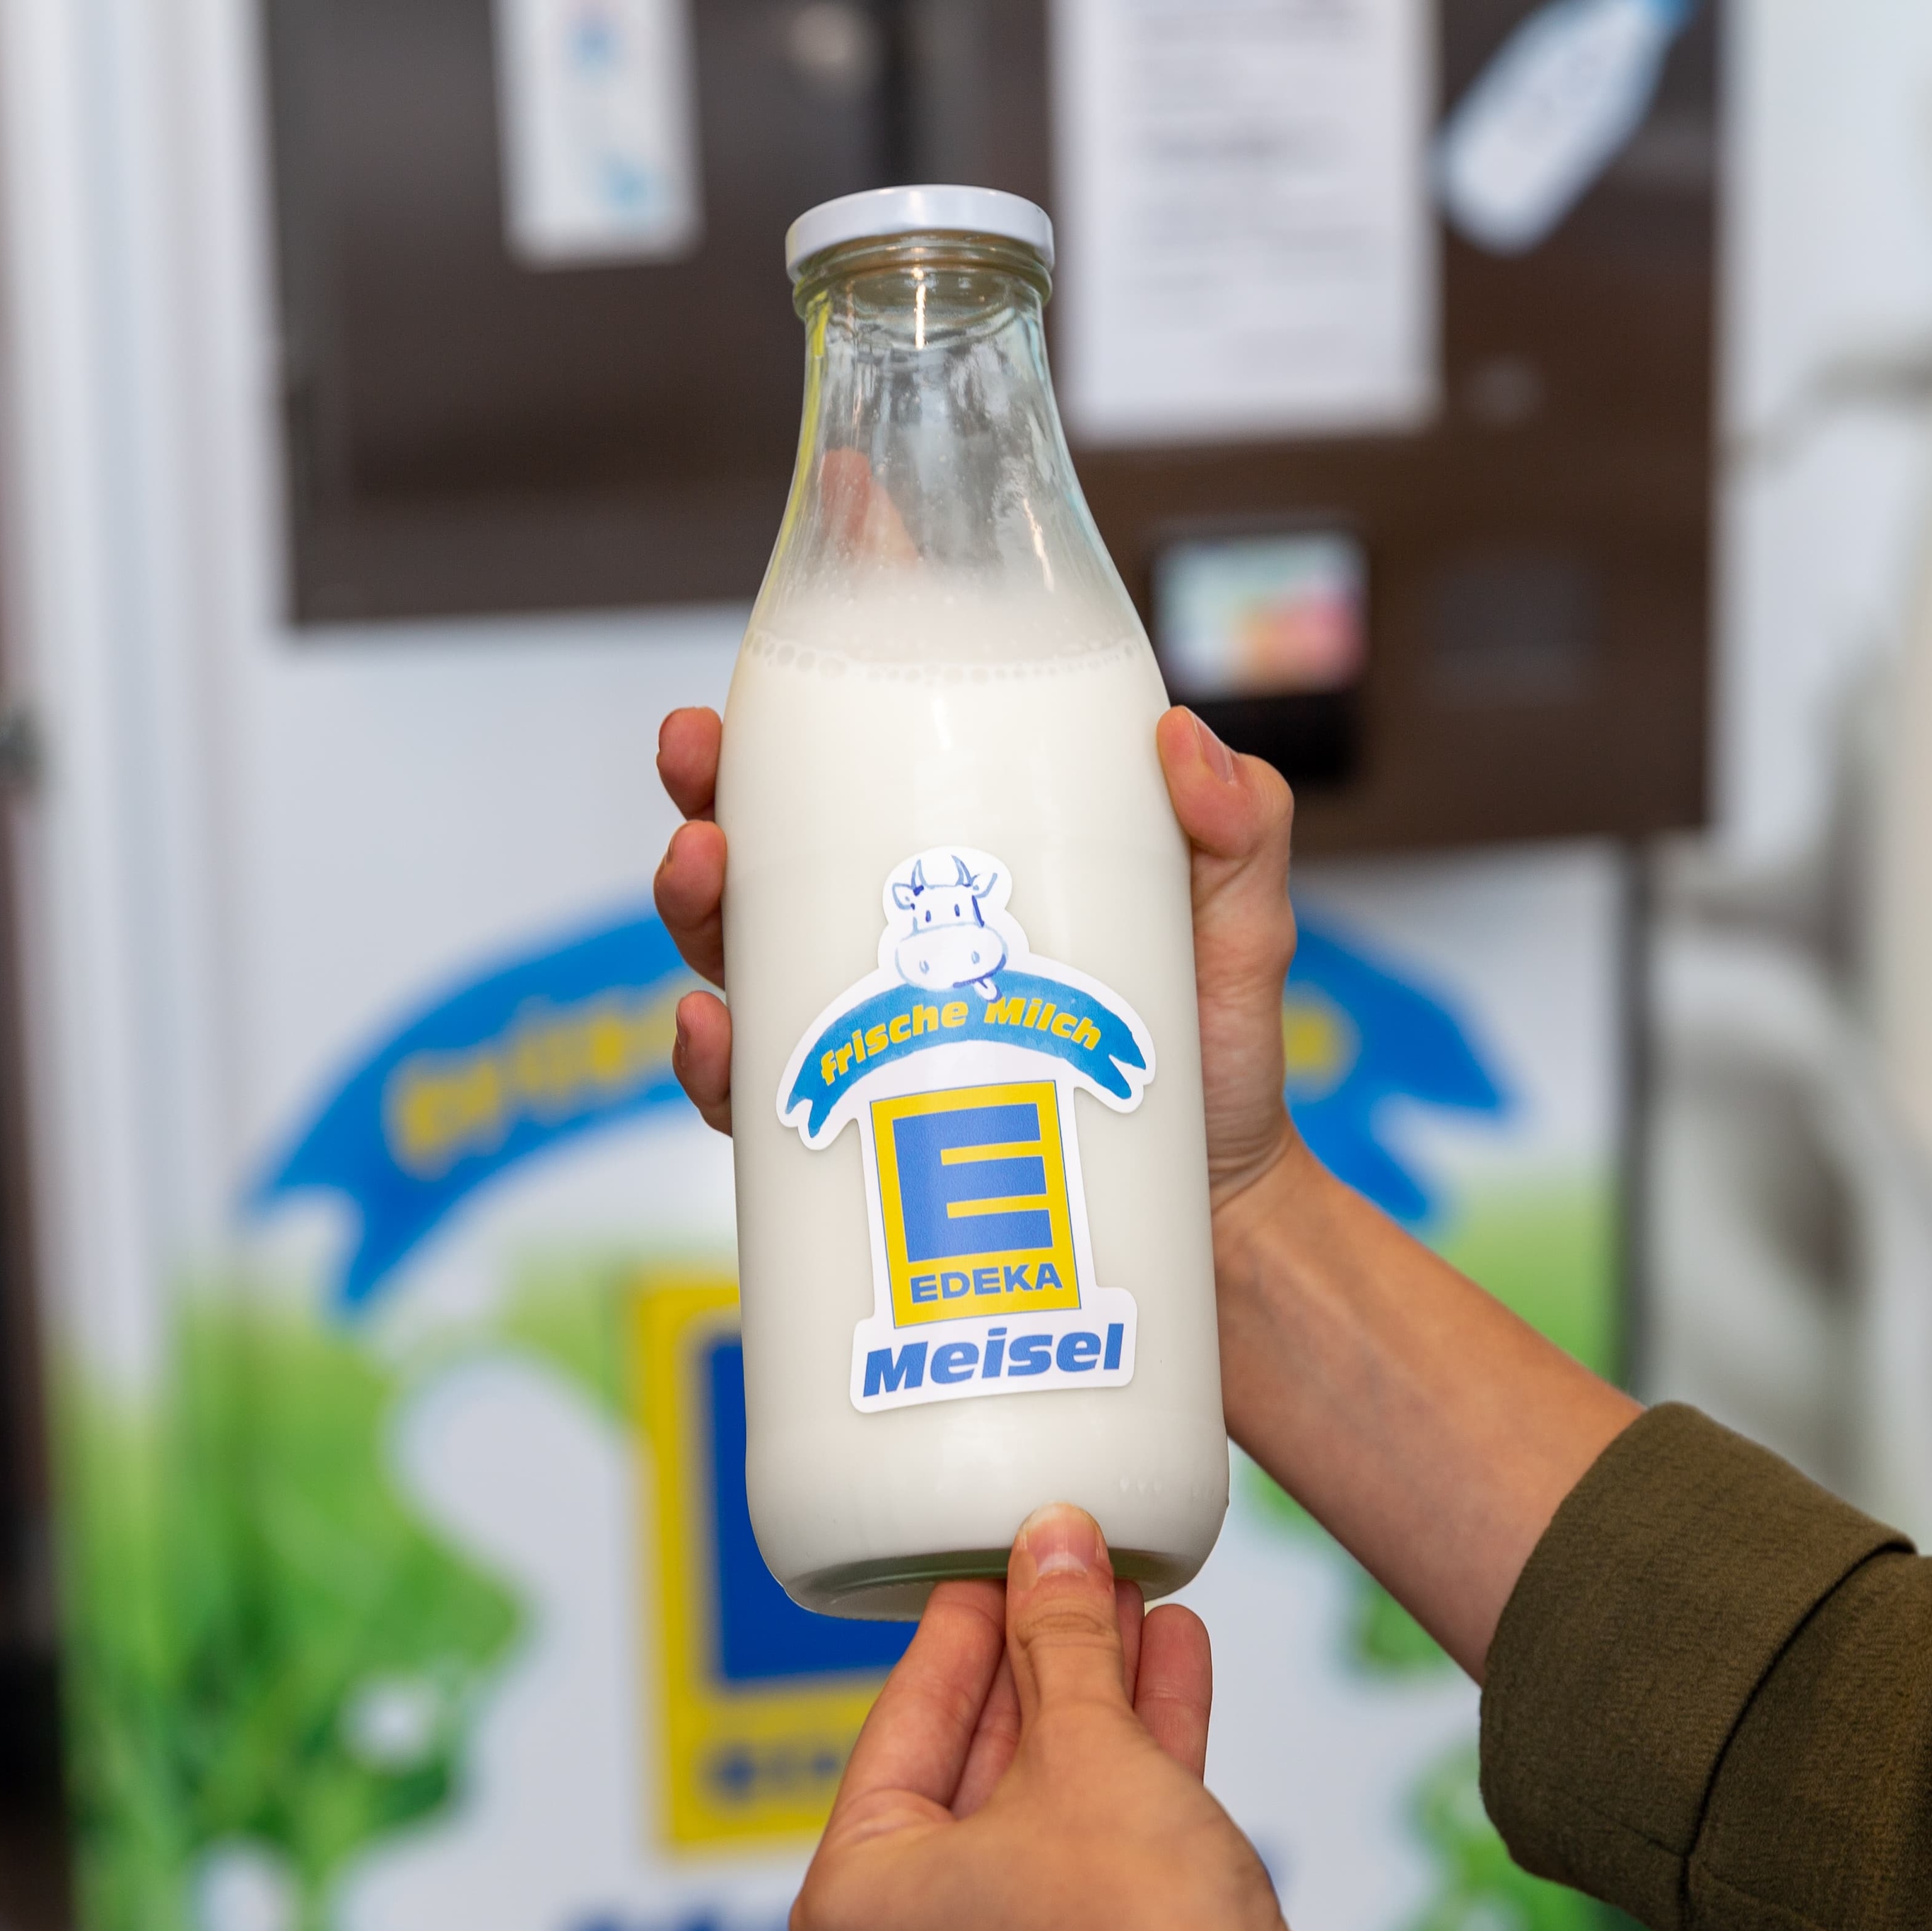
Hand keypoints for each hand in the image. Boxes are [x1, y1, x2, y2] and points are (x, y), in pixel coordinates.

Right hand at [650, 705, 1311, 1220]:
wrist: (1221, 1222)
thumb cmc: (1217, 1059)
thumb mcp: (1240, 928)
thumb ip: (1239, 829)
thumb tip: (1183, 741)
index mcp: (961, 874)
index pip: (848, 782)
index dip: (773, 731)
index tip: (730, 706)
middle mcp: (890, 951)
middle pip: (760, 863)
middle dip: (703, 811)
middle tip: (701, 787)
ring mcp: (867, 1045)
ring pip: (736, 966)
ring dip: (690, 914)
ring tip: (701, 879)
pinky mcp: (860, 1145)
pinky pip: (757, 1103)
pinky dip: (716, 1066)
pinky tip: (718, 1032)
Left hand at [790, 1504, 1325, 1930]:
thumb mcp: (1083, 1743)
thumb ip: (1057, 1634)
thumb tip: (1052, 1542)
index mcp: (857, 1906)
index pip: (901, 1728)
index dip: (959, 1631)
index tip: (990, 1561)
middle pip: (975, 1760)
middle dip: (1039, 1658)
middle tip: (1066, 1568)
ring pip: (1047, 1795)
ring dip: (1097, 1695)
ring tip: (1131, 1597)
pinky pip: (1097, 1838)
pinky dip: (1133, 1756)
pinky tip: (1172, 1660)